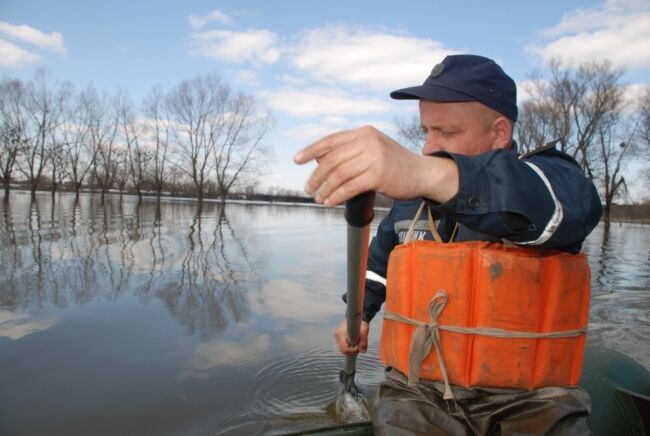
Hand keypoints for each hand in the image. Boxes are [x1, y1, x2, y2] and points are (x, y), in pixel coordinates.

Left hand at [293, 125, 457, 205]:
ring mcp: (374, 157)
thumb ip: (350, 151)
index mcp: (364, 133)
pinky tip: (330, 201)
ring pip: (339, 175)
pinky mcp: (378, 175)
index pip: (331, 140)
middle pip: (332, 159)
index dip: (312, 150)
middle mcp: (368, 141)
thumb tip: (319, 160)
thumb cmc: (395, 164)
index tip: (297, 159)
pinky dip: (336, 196)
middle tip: (308, 187)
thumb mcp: (373, 149)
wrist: (422, 173)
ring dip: (325, 188)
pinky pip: (349, 187)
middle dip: (316, 175)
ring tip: (318, 197)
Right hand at [334, 319, 369, 354]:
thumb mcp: (364, 329)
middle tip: (360, 345)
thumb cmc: (360, 322)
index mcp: (340, 333)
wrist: (356, 317)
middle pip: (343, 351)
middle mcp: (337, 336)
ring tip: (358, 342)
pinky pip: (345, 348)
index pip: (344, 348)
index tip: (359, 346)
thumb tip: (362, 351)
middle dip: (353, 351)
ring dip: (352, 349)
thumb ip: (364, 340)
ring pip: (344, 350)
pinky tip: (355, 343)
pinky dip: (351, 348)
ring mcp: (338, 338)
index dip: (353, 350)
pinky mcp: (340, 339)